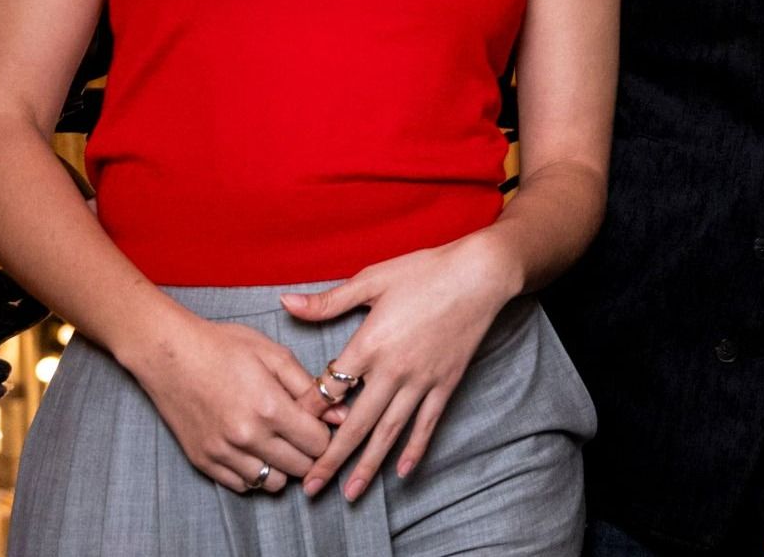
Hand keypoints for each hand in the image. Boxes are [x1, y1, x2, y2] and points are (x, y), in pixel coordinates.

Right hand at [124, 311, 332, 493]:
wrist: (169, 355)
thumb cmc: (224, 347)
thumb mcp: (275, 354)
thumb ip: (310, 387)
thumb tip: (340, 414)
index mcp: (270, 407)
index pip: (318, 443)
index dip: (325, 433)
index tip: (319, 423)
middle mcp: (247, 436)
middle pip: (300, 467)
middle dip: (309, 452)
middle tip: (302, 434)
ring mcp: (223, 452)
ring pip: (272, 483)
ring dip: (283, 467)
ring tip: (279, 444)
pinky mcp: (204, 462)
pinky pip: (243, 486)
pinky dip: (255, 474)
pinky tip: (255, 451)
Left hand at [283, 235, 522, 499]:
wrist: (479, 273)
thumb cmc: (424, 270)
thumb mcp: (371, 279)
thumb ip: (327, 301)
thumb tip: (285, 302)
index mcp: (368, 343)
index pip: (328, 389)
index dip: (306, 412)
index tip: (288, 432)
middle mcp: (393, 369)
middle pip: (355, 424)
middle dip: (331, 459)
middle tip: (310, 488)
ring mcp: (421, 380)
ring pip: (389, 431)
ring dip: (368, 465)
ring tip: (350, 493)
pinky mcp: (445, 383)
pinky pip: (427, 423)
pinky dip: (415, 449)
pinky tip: (402, 471)